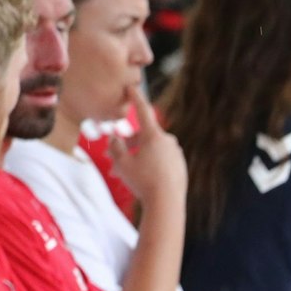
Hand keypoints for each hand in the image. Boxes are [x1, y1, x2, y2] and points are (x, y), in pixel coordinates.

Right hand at [110, 84, 185, 208]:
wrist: (167, 204)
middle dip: (126, 145)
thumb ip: (115, 147)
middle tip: (110, 157)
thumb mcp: (122, 163)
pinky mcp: (180, 165)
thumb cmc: (143, 181)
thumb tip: (115, 138)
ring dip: (136, 157)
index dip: (135, 98)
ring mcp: (176, 154)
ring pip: (151, 150)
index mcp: (154, 136)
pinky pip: (161, 159)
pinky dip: (149, 164)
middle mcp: (168, 141)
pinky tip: (141, 178)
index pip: (142, 111)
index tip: (131, 87)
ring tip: (122, 173)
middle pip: (143, 136)